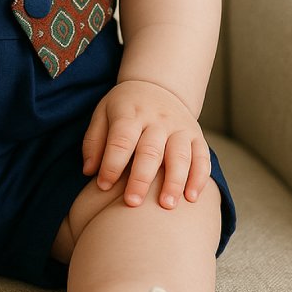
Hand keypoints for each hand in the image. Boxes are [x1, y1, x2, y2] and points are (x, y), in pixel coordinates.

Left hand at [82, 80, 210, 209]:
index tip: (103, 185)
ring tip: (167, 205)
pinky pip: (202, 157)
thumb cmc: (125, 107)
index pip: (121, 140)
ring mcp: (179, 127)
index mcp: (130, 113)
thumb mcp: (103, 113)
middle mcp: (157, 120)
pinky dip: (199, 178)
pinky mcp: (197, 135)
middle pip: (150, 150)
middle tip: (133, 203)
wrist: (158, 86)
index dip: (112, 164)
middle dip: (141, 178)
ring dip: (174, 181)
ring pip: (180, 155)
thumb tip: (89, 170)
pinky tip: (191, 198)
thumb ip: (94, 141)